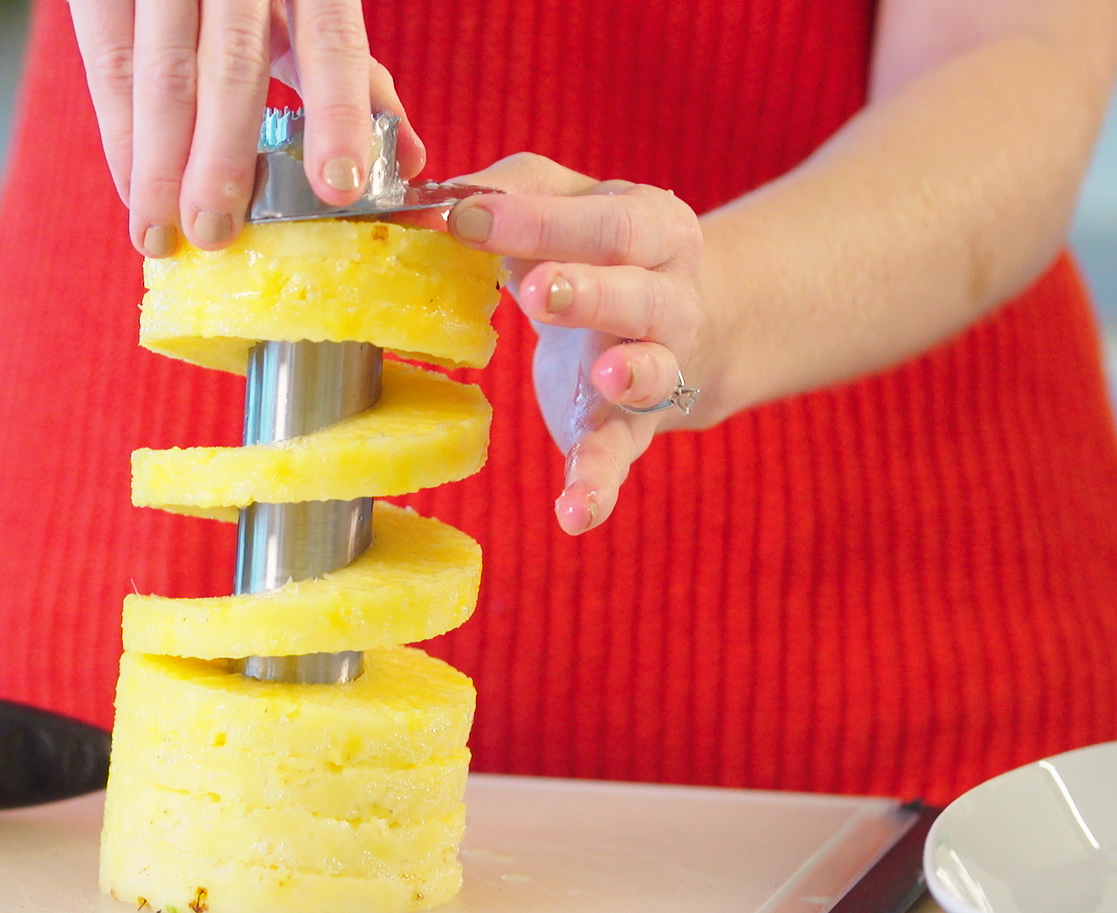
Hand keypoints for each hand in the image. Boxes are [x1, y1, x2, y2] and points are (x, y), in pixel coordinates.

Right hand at [67, 0, 425, 256]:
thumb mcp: (308, 13)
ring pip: (160, 73)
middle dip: (221, 159)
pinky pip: (107, 64)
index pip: (331, 45)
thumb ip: (355, 80)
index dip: (336, 116)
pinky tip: (132, 190)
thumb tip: (407, 163)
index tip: (338, 187)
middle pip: (233, 68)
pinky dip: (119, 135)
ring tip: (162, 233)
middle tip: (215, 232)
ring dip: (159, 164)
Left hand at [445, 155, 705, 535]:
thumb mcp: (567, 202)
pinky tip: (572, 515)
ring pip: (651, 370)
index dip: (535, 219)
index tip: (463, 219)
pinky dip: (598, 488)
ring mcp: (660, 367)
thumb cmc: (599, 248)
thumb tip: (428, 198)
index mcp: (652, 228)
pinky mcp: (632, 430)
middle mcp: (669, 297)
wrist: (688, 322)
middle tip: (538, 290)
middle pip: (637, 291)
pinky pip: (620, 459)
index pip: (600, 220)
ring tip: (606, 374)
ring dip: (630, 372)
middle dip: (589, 290)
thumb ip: (509, 192)